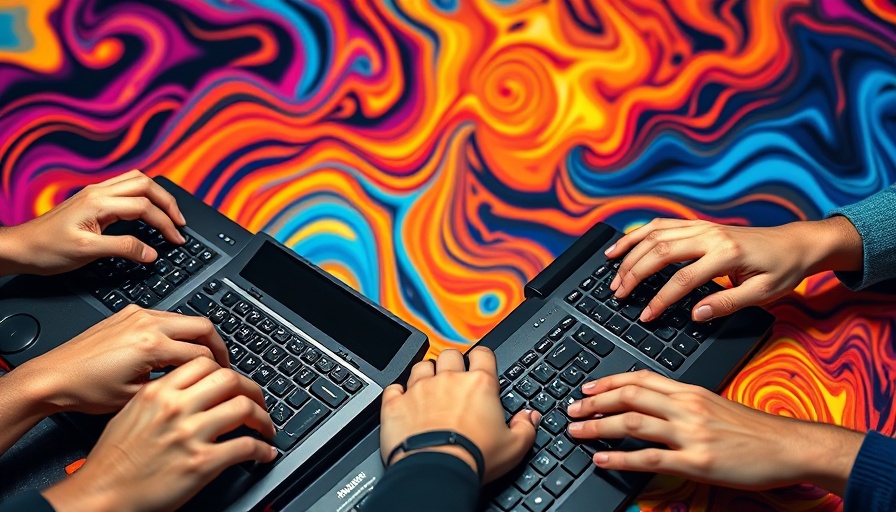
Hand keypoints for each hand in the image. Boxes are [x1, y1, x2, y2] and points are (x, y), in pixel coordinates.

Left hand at [0, 170, 185, 275]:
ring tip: (170, 214)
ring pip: (137, 181)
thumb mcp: (87, 252)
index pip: (144, 206)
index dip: (165, 223)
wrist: (21, 247)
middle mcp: (98, 192)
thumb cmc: (47, 249)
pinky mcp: (93, 200)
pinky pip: (126, 189)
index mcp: (98, 202)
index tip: (176, 239)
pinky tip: (148, 210)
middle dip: (168, 203)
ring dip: (157, 196)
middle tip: (180, 223)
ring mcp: (95, 194)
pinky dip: (144, 197)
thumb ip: (123, 248)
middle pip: (145, 184)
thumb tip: (151, 252)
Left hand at [16, 305, 228, 414]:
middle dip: (218, 346)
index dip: (218, 369)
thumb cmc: (86, 390)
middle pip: (203, 326)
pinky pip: (166, 315)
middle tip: (223, 364)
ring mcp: (137, 314)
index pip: (202, 354)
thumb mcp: (137, 395)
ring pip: (186, 318)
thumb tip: (195, 383)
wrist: (53, 377)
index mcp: (152, 345)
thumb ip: (172, 384)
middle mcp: (147, 323)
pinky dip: (178, 330)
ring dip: (199, 336)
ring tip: (202, 357)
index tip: (222, 379)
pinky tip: (176, 346)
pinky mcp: (128, 312)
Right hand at [42, 357, 276, 511]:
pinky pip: (246, 447)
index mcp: (158, 392)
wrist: (99, 495)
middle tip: (259, 401)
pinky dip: (262, 450)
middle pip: (230, 380)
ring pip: (244, 407)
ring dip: (263, 418)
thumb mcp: (131, 413)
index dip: (228, 371)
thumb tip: (189, 392)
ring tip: (266, 426)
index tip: (235, 382)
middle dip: (253, 390)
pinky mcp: (201, 462)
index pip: (206, 364)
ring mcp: (190, 434)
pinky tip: (263, 453)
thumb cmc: (111, 461)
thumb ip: (161, 397)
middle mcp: (176, 407)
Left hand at [379, 347, 539, 482]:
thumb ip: (525, 427)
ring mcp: (419, 389)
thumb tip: (530, 417)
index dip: (482, 357)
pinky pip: (393, 387)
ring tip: (429, 388)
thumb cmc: (474, 457)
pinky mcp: (396, 403)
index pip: (483, 354)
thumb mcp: (513, 447)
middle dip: (452, 363)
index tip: (480, 365)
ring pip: (421, 366)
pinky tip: (403, 400)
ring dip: (425, 373)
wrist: (437, 471)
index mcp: (479, 385)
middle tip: (454, 378)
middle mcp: (448, 380)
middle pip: (450, 355)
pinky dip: (398, 392)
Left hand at [566, 370, 862, 493]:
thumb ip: (683, 403)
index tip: (587, 387)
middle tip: (572, 408)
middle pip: (630, 396)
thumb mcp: (715, 405)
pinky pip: (649, 458)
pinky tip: (601, 459)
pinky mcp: (697, 462)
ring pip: (632, 423)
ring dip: (598, 426)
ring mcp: (691, 434)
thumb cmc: (754, 430)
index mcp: (690, 391)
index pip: (640, 378)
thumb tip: (651, 405)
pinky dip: (620, 459)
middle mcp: (687, 407)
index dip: (609, 381)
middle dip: (595, 402)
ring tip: (576, 430)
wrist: (789, 447)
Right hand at [605, 217, 862, 321]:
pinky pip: (660, 225)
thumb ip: (727, 303)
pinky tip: (621, 246)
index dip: (660, 300)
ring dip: (630, 253)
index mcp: (726, 254)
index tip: (646, 316)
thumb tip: (695, 314)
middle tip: (618, 294)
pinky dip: (637, 234)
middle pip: (660, 252)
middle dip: (634, 274)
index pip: (683, 279)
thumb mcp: (763, 294)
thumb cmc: (782, 270)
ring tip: (612, 274)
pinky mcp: (697, 224)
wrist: (795, 243)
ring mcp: (701, 226)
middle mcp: (710, 235)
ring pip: (655, 235)